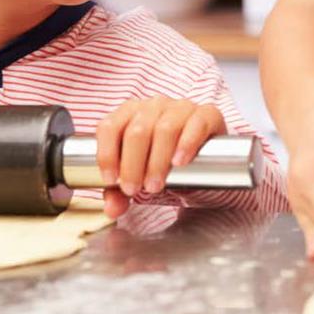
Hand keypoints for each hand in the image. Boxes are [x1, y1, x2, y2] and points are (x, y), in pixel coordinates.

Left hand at [95, 97, 225, 218]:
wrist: (203, 159)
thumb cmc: (163, 161)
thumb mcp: (139, 176)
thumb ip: (120, 193)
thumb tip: (112, 208)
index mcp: (129, 113)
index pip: (110, 127)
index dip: (107, 154)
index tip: (111, 180)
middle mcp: (153, 106)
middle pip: (137, 131)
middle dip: (132, 165)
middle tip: (133, 189)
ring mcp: (181, 107)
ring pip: (164, 129)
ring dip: (157, 161)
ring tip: (155, 185)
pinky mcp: (207, 115)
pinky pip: (196, 125)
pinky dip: (186, 144)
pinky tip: (180, 162)